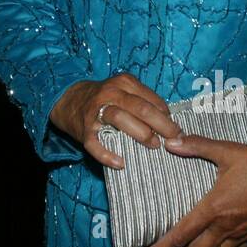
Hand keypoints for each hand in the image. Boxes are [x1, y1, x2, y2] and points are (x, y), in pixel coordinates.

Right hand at [49, 73, 180, 165]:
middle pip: (140, 108)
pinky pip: (96, 144)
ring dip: (141, 133)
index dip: (167, 116)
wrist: (69, 101)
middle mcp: (110, 93)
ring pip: (120, 119)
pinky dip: (108, 155)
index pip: (151, 100)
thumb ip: (145, 101)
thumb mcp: (124, 91)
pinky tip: (121, 163)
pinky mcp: (85, 130)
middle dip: (162, 125)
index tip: (178, 129)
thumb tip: (169, 121)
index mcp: (123, 83)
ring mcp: (96, 112)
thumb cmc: (105, 99)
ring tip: (154, 145)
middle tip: (174, 138)